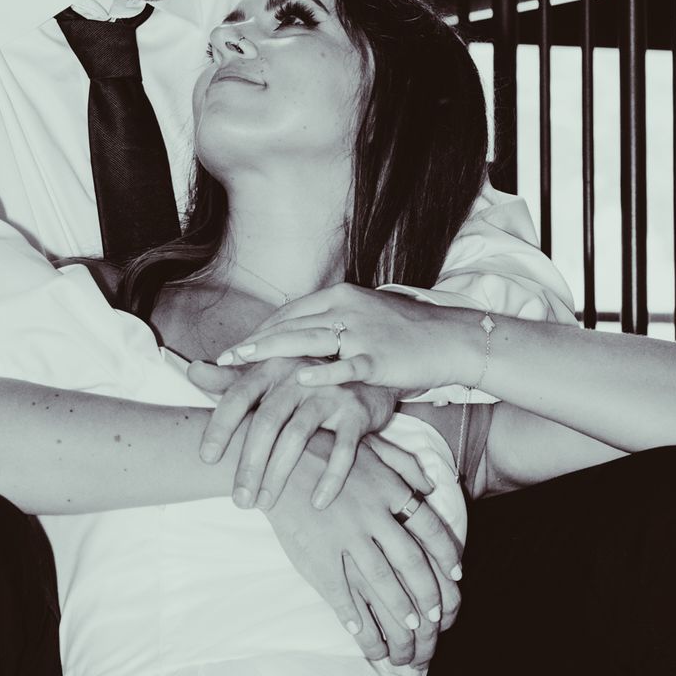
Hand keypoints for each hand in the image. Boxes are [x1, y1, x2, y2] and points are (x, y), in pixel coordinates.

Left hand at [185, 354, 399, 510]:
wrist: (367, 375)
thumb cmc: (307, 381)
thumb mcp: (271, 376)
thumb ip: (231, 379)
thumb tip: (192, 371)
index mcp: (273, 367)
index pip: (238, 395)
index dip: (221, 426)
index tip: (206, 458)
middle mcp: (299, 376)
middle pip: (267, 421)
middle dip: (249, 463)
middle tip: (238, 499)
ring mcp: (330, 393)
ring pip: (299, 436)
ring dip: (280, 474)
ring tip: (265, 504)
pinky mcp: (357, 413)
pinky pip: (343, 450)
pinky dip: (330, 478)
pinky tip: (317, 503)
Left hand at [218, 283, 469, 393]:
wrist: (452, 338)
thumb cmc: (407, 332)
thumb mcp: (366, 317)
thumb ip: (333, 323)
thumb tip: (302, 338)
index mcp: (341, 297)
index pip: (290, 312)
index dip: (260, 329)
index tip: (234, 346)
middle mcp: (347, 308)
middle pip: (290, 324)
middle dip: (253, 342)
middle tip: (224, 357)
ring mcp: (363, 332)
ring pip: (308, 339)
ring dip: (270, 352)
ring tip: (242, 362)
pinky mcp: (381, 356)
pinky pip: (348, 364)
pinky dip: (323, 371)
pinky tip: (299, 378)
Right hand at [262, 437, 461, 667]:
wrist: (275, 456)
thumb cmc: (324, 449)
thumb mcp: (371, 446)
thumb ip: (405, 465)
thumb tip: (431, 484)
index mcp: (388, 489)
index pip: (429, 528)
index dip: (446, 555)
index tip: (456, 577)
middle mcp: (372, 514)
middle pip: (411, 561)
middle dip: (428, 593)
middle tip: (435, 617)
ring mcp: (344, 535)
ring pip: (381, 580)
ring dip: (398, 608)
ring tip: (409, 630)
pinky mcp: (316, 552)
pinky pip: (339, 591)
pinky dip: (352, 614)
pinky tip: (360, 631)